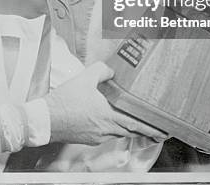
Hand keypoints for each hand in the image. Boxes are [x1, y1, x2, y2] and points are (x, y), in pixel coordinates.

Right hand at [45, 62, 166, 145]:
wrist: (46, 120)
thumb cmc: (64, 101)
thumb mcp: (84, 78)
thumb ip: (101, 70)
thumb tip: (112, 71)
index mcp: (108, 115)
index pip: (136, 124)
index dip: (151, 128)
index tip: (164, 131)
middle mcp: (106, 128)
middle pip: (131, 131)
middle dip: (146, 132)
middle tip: (158, 132)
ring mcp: (97, 136)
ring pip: (118, 133)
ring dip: (128, 129)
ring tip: (135, 124)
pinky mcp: (88, 139)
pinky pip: (106, 134)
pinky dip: (112, 129)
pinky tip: (109, 121)